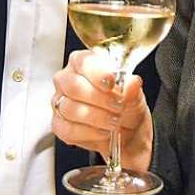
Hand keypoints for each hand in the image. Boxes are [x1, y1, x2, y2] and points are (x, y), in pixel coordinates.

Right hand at [52, 50, 153, 171]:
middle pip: (73, 86)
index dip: (96, 72)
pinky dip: (90, 133)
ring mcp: (60, 102)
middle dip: (99, 98)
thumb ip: (132, 88)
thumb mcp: (135, 95)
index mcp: (84, 63)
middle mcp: (67, 80)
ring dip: (97, 117)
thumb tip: (133, 82)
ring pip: (70, 109)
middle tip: (118, 105)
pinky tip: (104, 132)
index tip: (111, 82)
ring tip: (115, 121)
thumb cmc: (126, 105)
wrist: (128, 131)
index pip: (82, 61)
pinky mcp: (59, 125)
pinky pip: (68, 130)